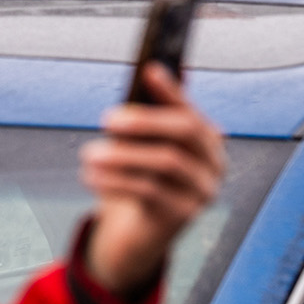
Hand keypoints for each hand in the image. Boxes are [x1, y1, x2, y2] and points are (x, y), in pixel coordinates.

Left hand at [78, 64, 226, 297]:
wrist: (141, 233)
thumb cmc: (142, 178)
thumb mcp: (144, 147)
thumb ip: (146, 120)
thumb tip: (141, 81)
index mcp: (208, 139)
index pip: (191, 107)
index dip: (170, 90)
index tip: (148, 71)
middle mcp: (214, 163)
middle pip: (185, 130)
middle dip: (145, 119)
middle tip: (106, 118)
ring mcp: (203, 190)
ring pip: (166, 161)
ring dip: (122, 155)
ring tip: (89, 154)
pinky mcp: (185, 214)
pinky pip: (150, 190)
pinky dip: (117, 180)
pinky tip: (92, 176)